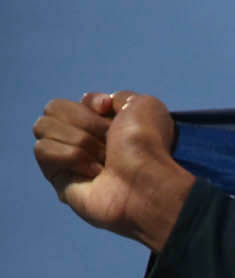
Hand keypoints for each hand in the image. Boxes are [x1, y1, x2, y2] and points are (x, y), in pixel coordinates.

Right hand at [32, 91, 192, 251]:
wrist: (148, 179)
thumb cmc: (148, 143)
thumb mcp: (142, 105)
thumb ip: (118, 98)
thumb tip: (100, 103)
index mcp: (102, 123)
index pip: (72, 100)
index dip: (89, 104)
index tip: (108, 110)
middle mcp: (83, 140)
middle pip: (53, 108)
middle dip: (84, 121)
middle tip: (109, 140)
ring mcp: (68, 159)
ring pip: (43, 127)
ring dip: (80, 140)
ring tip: (105, 159)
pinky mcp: (58, 178)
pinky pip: (43, 150)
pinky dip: (70, 157)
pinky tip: (95, 173)